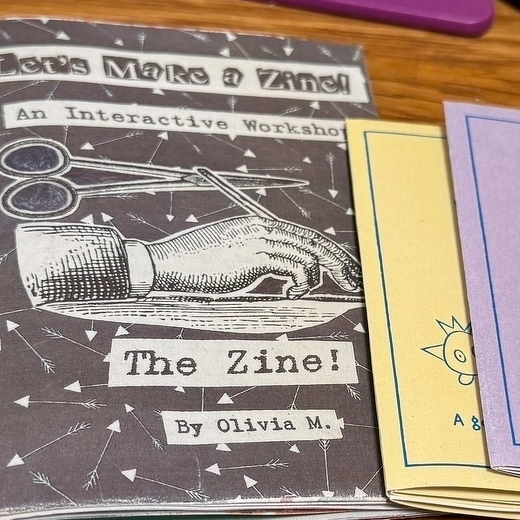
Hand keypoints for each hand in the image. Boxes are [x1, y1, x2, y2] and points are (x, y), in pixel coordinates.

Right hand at [146, 215, 361, 297]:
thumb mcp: (229, 260)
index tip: (344, 268)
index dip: (327, 251)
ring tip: (304, 291)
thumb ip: (255, 260)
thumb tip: (285, 277)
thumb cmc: (191, 269)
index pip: (302, 235)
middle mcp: (262, 227)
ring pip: (308, 255)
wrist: (164, 266)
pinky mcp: (256, 256)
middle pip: (314, 241)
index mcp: (256, 226)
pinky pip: (296, 268)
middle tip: (356, 280)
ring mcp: (260, 239)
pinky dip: (302, 282)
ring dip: (315, 277)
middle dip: (339, 261)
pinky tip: (290, 293)